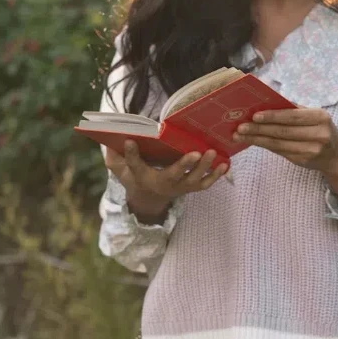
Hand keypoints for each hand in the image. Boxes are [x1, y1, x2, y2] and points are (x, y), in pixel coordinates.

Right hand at [105, 140, 229, 221]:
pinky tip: (225, 162)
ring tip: (212, 152)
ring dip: (205, 168)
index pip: (136, 166)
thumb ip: (116, 158)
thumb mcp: (121, 170)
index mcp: (145, 178)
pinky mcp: (193, 186)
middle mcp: (165, 184)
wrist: (152, 197)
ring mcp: (181, 187)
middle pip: (174, 175)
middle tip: (196, 152)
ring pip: (194, 180)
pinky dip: (216, 175)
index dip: (132, 155)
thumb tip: (112, 141)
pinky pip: (206, 183)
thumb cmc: (137, 177)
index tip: (130, 141)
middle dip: (185, 165)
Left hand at [232, 108, 337, 175]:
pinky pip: (279, 151)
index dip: (273, 116)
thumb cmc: (321, 129)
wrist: (337, 155)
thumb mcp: (314, 116)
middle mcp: (318, 135)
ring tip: (239, 135)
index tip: (255, 115)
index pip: (293, 116)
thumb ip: (294, 109)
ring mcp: (311, 150)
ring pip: (278, 144)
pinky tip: (252, 141)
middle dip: (259, 129)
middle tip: (240, 126)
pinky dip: (264, 145)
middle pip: (283, 131)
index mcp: (320, 117)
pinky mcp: (303, 161)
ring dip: (257, 139)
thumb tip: (267, 100)